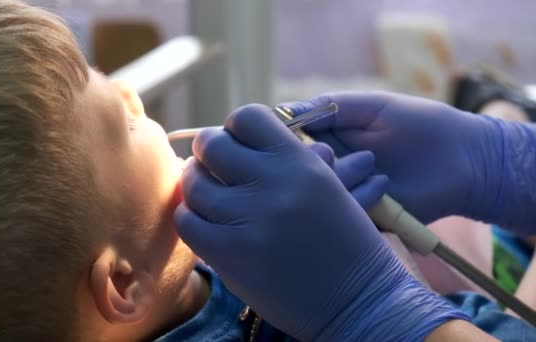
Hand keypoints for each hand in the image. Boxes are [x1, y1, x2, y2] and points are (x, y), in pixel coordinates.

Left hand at [174, 104, 467, 340]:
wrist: (358, 298)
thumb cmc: (346, 240)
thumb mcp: (327, 186)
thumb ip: (287, 160)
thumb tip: (239, 140)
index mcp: (299, 161)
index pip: (247, 117)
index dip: (236, 127)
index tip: (236, 141)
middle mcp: (272, 184)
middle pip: (212, 145)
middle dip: (208, 150)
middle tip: (210, 161)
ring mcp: (247, 219)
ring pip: (194, 184)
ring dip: (195, 182)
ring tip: (203, 188)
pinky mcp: (229, 254)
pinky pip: (188, 222)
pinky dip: (190, 216)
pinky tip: (203, 218)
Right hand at [287, 91, 500, 223]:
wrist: (463, 159)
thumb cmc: (420, 124)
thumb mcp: (372, 106)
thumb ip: (329, 107)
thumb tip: (283, 110)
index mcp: (326, 140)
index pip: (286, 143)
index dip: (282, 141)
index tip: (290, 138)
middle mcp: (330, 169)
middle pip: (293, 173)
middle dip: (306, 162)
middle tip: (331, 154)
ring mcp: (345, 194)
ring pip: (315, 196)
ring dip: (333, 180)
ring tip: (368, 163)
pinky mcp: (362, 218)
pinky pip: (342, 215)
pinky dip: (354, 200)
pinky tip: (381, 182)